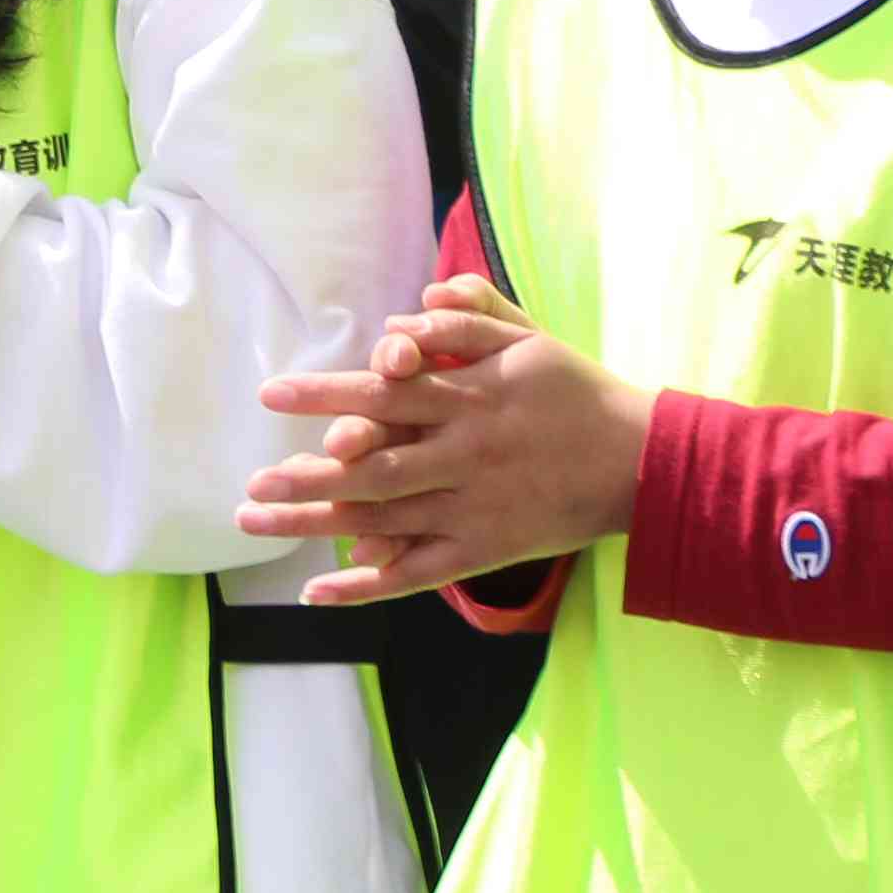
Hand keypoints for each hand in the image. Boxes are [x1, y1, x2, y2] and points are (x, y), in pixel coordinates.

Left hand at [237, 272, 655, 603]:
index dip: (326, 394)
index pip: (384, 394)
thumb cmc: (576, 393)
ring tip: (255, 521)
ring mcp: (474, 509)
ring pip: (384, 518)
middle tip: (248, 483)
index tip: (270, 393)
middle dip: (305, 474)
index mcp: (470, 399)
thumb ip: (471, 316)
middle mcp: (465, 455)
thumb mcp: (530, 339)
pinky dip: (367, 584)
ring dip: (316, 521)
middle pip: (373, 466)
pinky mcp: (485, 550)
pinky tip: (316, 589)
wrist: (644, 463)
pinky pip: (419, 573)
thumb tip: (415, 303)